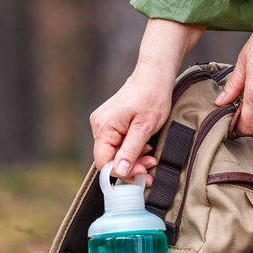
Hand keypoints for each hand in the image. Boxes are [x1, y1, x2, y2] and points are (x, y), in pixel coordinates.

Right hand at [90, 19, 203, 181]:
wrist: (154, 77)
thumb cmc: (152, 97)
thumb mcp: (144, 128)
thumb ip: (130, 151)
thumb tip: (118, 171)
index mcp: (104, 127)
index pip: (103, 162)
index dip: (122, 172)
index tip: (142, 175)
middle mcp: (99, 126)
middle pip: (109, 158)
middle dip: (131, 166)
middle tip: (150, 166)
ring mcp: (104, 124)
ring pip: (115, 152)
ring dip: (134, 158)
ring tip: (151, 155)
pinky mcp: (111, 123)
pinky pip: (118, 143)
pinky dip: (132, 149)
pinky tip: (145, 146)